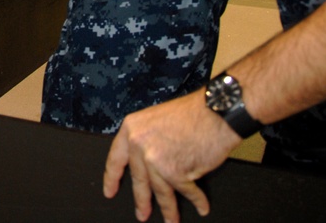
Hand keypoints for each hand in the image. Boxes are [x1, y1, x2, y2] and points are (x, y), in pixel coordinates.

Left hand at [102, 90, 240, 222]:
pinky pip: (186, 192)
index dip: (111, 178)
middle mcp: (139, 144)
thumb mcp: (156, 120)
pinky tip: (200, 206)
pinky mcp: (175, 172)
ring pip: (160, 191)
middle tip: (141, 213)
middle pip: (138, 180)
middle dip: (141, 201)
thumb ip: (146, 139)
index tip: (109, 191)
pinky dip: (196, 200)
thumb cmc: (191, 113)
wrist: (215, 112)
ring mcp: (156, 160)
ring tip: (171, 219)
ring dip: (168, 209)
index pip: (115, 159)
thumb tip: (144, 164)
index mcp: (132, 129)